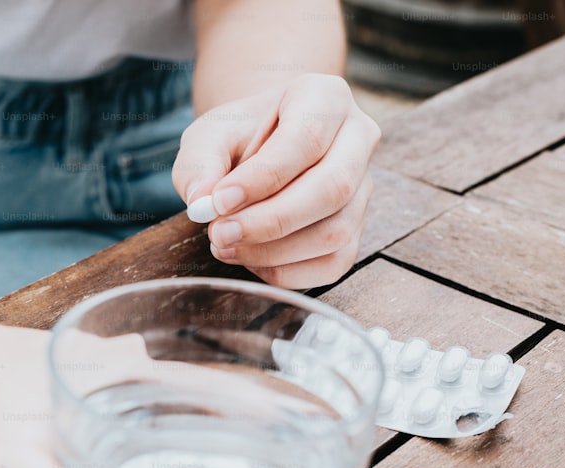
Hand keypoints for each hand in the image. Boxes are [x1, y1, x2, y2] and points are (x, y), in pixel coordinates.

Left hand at [173, 73, 380, 288]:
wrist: (259, 146)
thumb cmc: (237, 136)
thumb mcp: (208, 136)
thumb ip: (200, 164)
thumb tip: (202, 203)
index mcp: (326, 99)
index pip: (306, 139)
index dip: (262, 177)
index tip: (218, 202)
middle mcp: (358, 139)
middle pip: (332, 188)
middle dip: (270, 221)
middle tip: (219, 234)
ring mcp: (363, 187)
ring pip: (335, 232)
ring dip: (274, 252)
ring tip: (226, 245)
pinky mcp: (357, 228)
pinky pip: (333, 263)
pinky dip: (286, 272)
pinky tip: (250, 259)